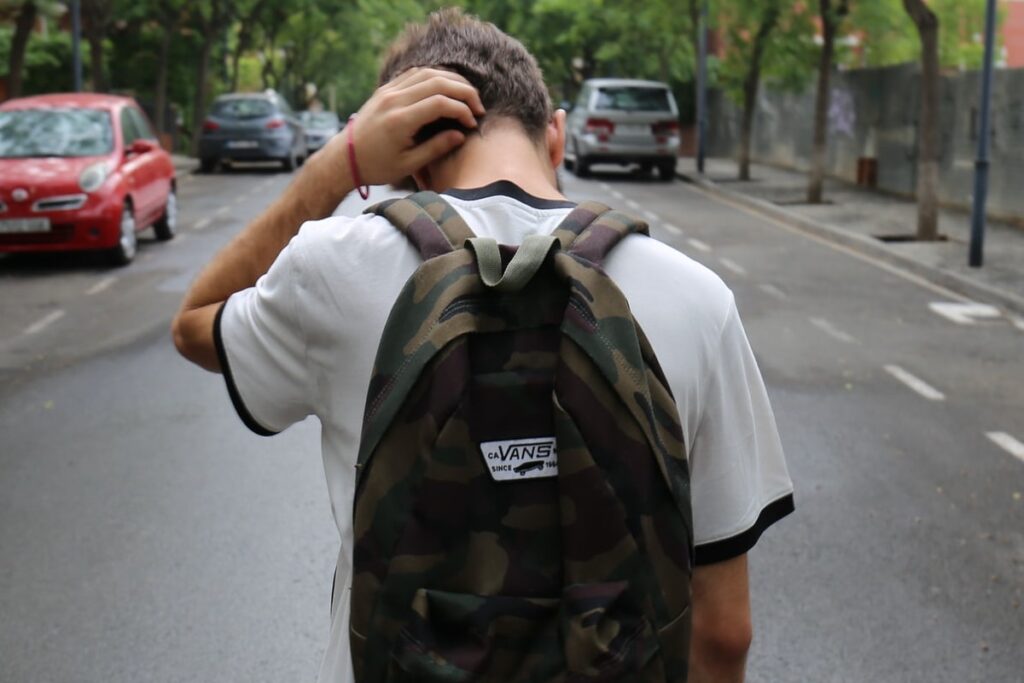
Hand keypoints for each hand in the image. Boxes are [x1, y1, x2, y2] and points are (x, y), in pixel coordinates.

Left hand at [342, 67, 485, 185]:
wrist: (344, 158)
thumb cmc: (376, 166)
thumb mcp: (408, 164)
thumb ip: (436, 148)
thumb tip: (461, 134)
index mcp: (400, 121)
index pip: (440, 103)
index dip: (462, 110)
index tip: (472, 124)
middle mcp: (394, 100)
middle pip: (438, 82)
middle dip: (464, 91)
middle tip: (478, 107)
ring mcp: (388, 91)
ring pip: (428, 73)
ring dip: (452, 81)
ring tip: (467, 96)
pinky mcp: (386, 89)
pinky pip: (415, 73)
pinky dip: (435, 77)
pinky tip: (447, 89)